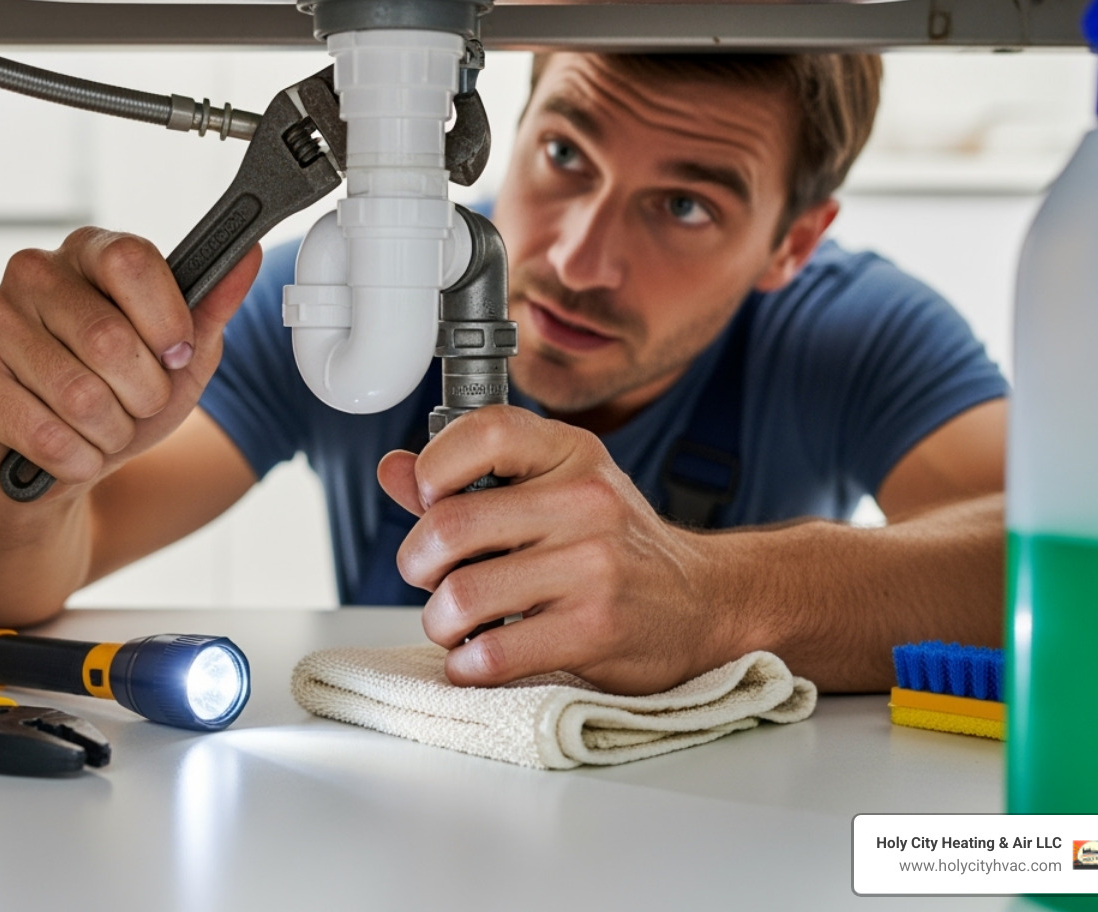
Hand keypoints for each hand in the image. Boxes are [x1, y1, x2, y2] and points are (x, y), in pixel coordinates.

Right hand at [0, 227, 260, 498]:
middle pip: (109, 339)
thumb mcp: (180, 359)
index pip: (131, 261)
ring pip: (80, 395)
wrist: (58, 462)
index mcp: (88, 253)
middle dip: (142, 395)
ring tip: (98, 428)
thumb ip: (212, 307)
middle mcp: (33, 274)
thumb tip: (246, 257)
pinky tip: (68, 449)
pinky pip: (47, 434)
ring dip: (110, 432)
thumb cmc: (119, 398)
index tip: (173, 354)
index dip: (165, 321)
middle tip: (133, 404)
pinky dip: (76, 459)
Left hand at [376, 405, 737, 694]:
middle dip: (416, 562)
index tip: (429, 498)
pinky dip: (467, 664)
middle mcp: (585, 501)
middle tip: (430, 577)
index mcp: (571, 453)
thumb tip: (394, 468)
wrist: (703, 603)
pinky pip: (492, 653)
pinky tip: (479, 657)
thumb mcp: (555, 489)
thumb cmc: (617, 544)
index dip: (433, 467)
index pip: (484, 432)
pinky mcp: (595, 630)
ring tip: (457, 622)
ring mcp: (593, 567)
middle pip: (450, 526)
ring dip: (440, 620)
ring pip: (461, 596)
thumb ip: (471, 479)